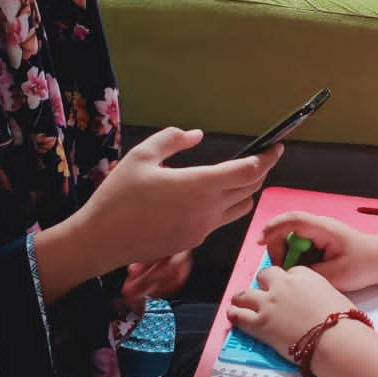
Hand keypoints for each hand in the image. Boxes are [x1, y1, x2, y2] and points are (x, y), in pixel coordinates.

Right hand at [37, 128, 282, 303]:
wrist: (101, 241)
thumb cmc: (117, 196)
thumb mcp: (142, 156)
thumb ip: (173, 139)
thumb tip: (197, 135)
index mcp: (199, 185)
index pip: (248, 171)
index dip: (267, 157)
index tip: (276, 146)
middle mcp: (208, 210)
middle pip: (251, 188)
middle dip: (261, 170)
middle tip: (263, 155)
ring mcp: (203, 228)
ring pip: (241, 207)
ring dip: (246, 190)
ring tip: (239, 174)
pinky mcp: (194, 240)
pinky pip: (221, 220)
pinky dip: (226, 205)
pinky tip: (211, 194)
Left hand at [228, 265, 351, 356]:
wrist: (335, 339)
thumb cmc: (342, 321)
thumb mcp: (334, 294)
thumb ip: (318, 292)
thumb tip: (316, 300)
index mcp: (304, 275)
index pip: (289, 271)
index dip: (286, 281)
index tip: (287, 288)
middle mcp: (283, 285)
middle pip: (265, 275)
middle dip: (264, 284)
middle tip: (265, 293)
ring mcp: (269, 303)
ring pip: (245, 293)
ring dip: (243, 298)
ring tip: (240, 301)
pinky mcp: (260, 323)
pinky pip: (239, 315)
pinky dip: (234, 314)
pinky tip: (233, 314)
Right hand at [259, 212, 377, 291]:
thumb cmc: (363, 264)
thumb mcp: (334, 275)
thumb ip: (307, 274)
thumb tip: (287, 274)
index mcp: (323, 228)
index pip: (292, 220)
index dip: (272, 228)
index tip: (261, 242)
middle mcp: (319, 226)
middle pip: (286, 229)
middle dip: (278, 248)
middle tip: (282, 268)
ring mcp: (318, 232)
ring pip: (291, 239)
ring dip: (290, 255)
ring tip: (301, 271)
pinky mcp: (319, 240)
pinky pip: (300, 246)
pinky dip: (299, 258)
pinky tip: (310, 269)